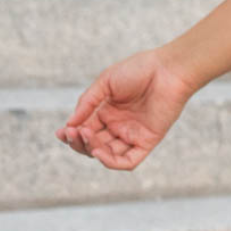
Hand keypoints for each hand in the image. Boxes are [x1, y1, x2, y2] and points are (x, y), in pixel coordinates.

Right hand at [55, 49, 195, 170]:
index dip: (72, 135)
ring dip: (92, 150)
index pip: (85, 131)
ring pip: (108, 155)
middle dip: (79, 142)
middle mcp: (119, 126)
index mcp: (108, 112)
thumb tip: (69, 124)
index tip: (62, 132)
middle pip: (94, 145)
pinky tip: (99, 152)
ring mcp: (133, 135)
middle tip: (72, 133)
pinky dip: (112, 162)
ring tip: (85, 136)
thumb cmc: (139, 70)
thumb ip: (87, 103)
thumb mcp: (105, 83)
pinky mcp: (147, 141)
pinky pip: (129, 161)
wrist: (168, 69)